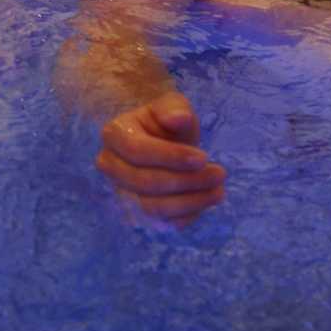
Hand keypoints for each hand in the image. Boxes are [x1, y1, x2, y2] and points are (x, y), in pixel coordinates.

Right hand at [95, 91, 225, 225]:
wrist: (163, 143)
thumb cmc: (167, 123)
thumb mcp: (173, 106)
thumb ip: (175, 108)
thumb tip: (178, 118)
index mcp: (115, 134)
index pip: (137, 151)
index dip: (171, 157)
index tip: (204, 157)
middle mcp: (110, 165)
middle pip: (145, 182)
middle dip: (186, 181)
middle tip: (220, 173)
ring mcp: (121, 193)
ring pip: (152, 208)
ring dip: (190, 202)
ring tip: (219, 190)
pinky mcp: (136, 215)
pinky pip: (160, 224)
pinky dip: (185, 216)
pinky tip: (205, 201)